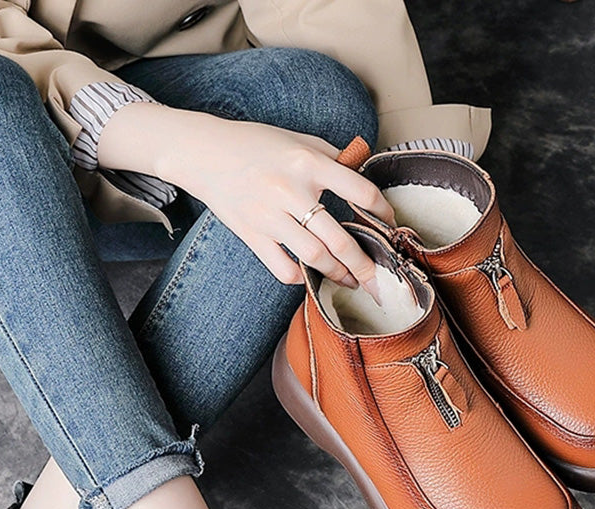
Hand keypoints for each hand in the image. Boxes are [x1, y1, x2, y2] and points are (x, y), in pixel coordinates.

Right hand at [96, 104, 395, 294]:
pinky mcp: (252, 235)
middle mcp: (291, 191)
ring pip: (314, 258)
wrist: (205, 154)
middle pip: (339, 239)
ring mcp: (270, 217)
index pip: (360, 191)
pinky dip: (300, 277)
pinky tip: (309, 276)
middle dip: (363, 264)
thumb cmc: (255, 144)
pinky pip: (283, 268)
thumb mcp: (298, 139)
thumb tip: (362, 176)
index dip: (381, 211)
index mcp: (308, 162)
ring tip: (350, 281)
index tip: (389, 223)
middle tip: (376, 278)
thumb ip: (331, 158)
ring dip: (337, 275)